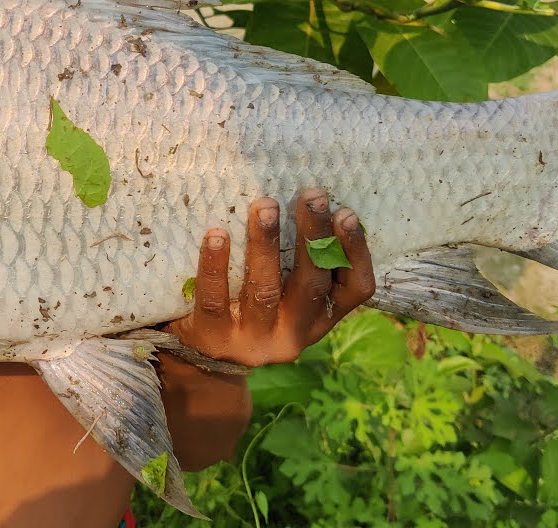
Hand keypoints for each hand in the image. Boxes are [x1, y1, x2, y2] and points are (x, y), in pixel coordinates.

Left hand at [166, 187, 375, 366]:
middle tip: (311, 195)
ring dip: (266, 243)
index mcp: (319, 319)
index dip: (355, 252)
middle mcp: (292, 334)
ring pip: (265, 290)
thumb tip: (312, 204)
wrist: (202, 361)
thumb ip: (299, 264)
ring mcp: (252, 340)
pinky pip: (215, 299)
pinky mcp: (213, 338)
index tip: (346, 212)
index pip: (355, 289)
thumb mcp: (285, 296)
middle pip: (311, 285)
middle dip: (314, 236)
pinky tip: (217, 234)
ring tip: (265, 206)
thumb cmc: (249, 308)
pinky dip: (215, 264)